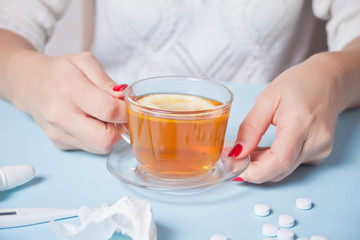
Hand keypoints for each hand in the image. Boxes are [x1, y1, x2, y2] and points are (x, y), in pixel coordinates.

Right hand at [8, 51, 126, 153]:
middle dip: (120, 129)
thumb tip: (123, 98)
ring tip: (102, 116)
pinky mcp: (59, 143)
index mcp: (70, 90)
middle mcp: (61, 115)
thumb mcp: (84, 62)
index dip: (125, 111)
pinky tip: (90, 122)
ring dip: (109, 134)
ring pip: (99, 147)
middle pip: (105, 139)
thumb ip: (106, 80)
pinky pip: (89, 147)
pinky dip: (96, 137)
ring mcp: (58, 133)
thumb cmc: (60, 71)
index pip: (109, 110)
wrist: (29, 83)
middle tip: (118, 116)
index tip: (127, 105)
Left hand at [230, 53, 342, 182]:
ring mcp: (320, 150)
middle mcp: (316, 141)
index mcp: (302, 123)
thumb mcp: (267, 99)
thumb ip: (251, 127)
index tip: (235, 167)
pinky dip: (273, 161)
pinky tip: (263, 149)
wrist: (328, 80)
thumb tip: (237, 152)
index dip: (255, 171)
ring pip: (284, 169)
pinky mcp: (319, 153)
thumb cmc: (300, 83)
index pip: (279, 161)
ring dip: (262, 164)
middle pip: (280, 169)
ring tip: (247, 149)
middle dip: (253, 168)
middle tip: (233, 157)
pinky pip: (290, 164)